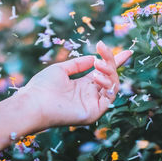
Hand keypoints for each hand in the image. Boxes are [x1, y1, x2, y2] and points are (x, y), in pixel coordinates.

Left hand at [17, 41, 131, 129]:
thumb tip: (93, 57)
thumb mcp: (61, 69)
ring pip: (113, 85)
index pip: (103, 73)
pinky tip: (96, 76)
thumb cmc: (42, 86)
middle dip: (111, 60)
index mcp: (83, 85)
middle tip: (103, 48)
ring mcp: (93, 104)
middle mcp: (90, 95)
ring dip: (109, 71)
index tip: (127, 52)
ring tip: (97, 64)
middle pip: (111, 76)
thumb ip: (78, 64)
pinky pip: (109, 97)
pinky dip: (107, 84)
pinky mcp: (95, 112)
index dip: (115, 62)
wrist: (34, 103)